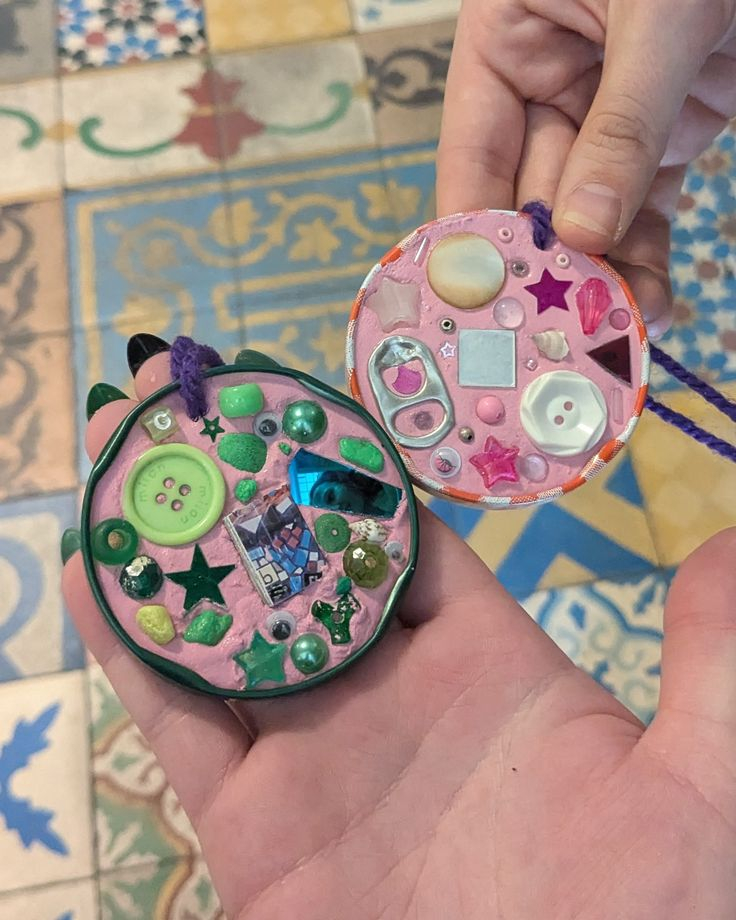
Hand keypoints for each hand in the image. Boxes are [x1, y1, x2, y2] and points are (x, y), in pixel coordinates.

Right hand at [63, 348, 735, 917]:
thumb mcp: (698, 789)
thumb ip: (711, 662)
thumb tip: (730, 539)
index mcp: (487, 664)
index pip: (404, 533)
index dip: (348, 461)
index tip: (294, 394)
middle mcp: (390, 694)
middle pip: (297, 560)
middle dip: (237, 480)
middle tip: (177, 396)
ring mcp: (316, 755)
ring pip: (227, 625)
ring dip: (173, 543)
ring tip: (121, 458)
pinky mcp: (255, 827)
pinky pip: (183, 719)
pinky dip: (136, 647)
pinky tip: (98, 572)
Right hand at [437, 0, 735, 337]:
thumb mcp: (656, 11)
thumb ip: (621, 120)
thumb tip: (584, 230)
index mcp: (506, 40)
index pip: (472, 154)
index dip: (473, 230)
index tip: (480, 298)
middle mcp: (543, 86)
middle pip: (532, 198)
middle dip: (546, 267)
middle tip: (550, 336)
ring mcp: (605, 116)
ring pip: (590, 217)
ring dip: (602, 278)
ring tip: (612, 334)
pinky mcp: (664, 136)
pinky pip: (644, 210)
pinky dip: (647, 259)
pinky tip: (648, 305)